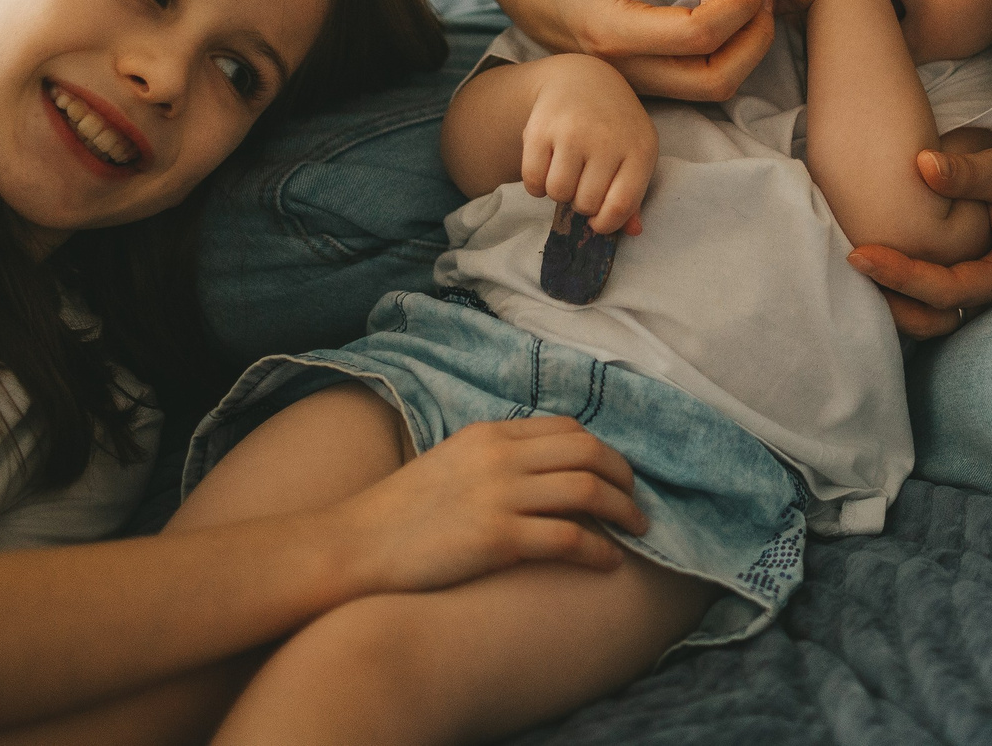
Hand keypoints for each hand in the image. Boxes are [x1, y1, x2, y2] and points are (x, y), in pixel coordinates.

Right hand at [334, 417, 646, 592]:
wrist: (354, 546)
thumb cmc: (399, 513)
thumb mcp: (451, 462)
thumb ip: (495, 457)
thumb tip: (542, 468)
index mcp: (489, 434)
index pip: (568, 430)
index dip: (603, 451)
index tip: (616, 474)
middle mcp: (500, 457)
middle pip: (589, 453)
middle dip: (625, 478)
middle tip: (637, 503)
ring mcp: (500, 496)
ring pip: (588, 491)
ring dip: (623, 512)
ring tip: (637, 532)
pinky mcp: (497, 539)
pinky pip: (569, 538)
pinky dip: (598, 549)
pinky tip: (608, 562)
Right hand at [520, 54, 656, 234]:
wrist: (582, 81)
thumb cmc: (614, 127)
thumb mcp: (635, 153)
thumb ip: (633, 194)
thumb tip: (633, 231)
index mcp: (639, 150)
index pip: (621, 205)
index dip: (606, 224)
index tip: (598, 222)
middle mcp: (607, 140)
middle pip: (586, 203)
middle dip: (581, 203)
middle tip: (583, 184)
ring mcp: (573, 132)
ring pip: (558, 193)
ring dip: (559, 193)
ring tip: (567, 173)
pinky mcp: (542, 129)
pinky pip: (533, 180)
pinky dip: (536, 186)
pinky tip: (548, 168)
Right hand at [533, 0, 776, 100]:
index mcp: (614, 31)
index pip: (699, 32)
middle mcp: (627, 71)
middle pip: (718, 79)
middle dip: (756, 33)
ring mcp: (639, 85)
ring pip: (716, 88)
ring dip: (748, 45)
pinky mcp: (649, 84)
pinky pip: (703, 81)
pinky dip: (730, 49)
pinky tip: (731, 8)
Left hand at [846, 130, 991, 337]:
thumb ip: (969, 170)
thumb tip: (921, 165)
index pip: (951, 290)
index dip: (904, 277)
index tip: (860, 255)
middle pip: (937, 317)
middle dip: (894, 302)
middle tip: (850, 269)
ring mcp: (981, 284)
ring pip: (932, 314)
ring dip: (895, 300)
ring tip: (855, 271)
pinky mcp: (968, 272)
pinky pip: (932, 293)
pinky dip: (903, 285)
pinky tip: (874, 261)